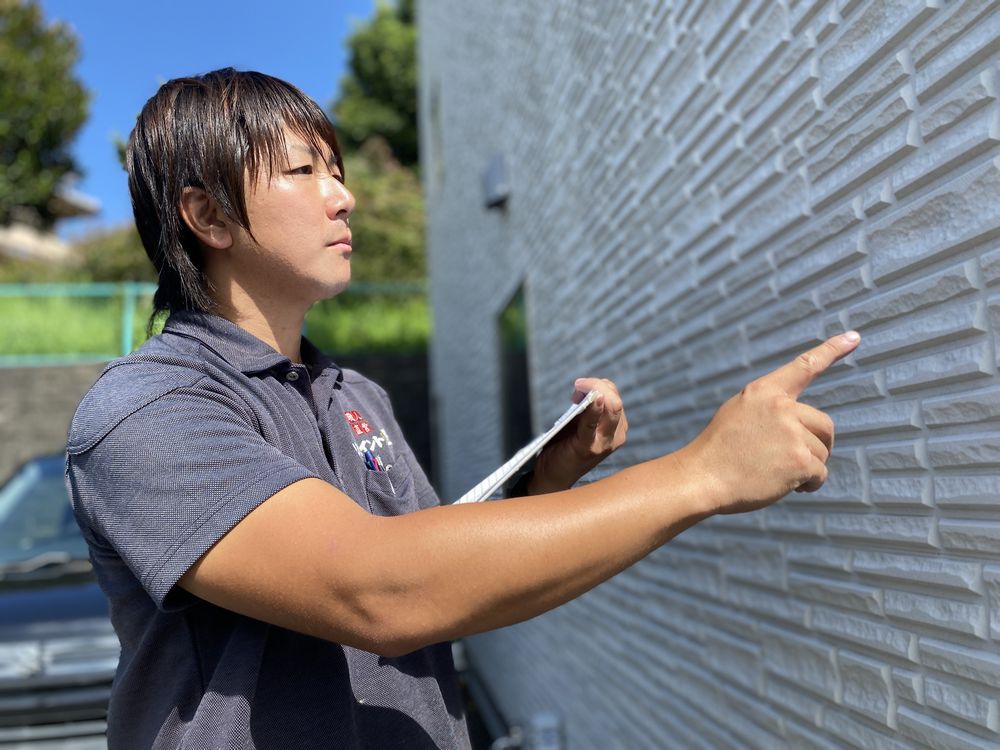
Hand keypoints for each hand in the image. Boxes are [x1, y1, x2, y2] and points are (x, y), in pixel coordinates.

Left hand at [528, 377, 628, 493]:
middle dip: (597, 385)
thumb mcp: (580, 423)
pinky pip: (593, 423)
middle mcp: (617, 435)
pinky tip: (594, 400)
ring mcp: (606, 443)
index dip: (598, 385)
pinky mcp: (590, 448)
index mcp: (616, 427)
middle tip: (578, 385)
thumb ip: (586, 408)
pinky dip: (594, 410)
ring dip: (594, 392)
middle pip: (615, 400)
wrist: (553, 475)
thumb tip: (585, 388)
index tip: (579, 387)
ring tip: (576, 394)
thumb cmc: (565, 446)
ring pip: (611, 407)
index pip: (614, 396)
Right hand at [679, 332, 860, 514]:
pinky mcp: (800, 460)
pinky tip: (786, 486)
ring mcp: (792, 433)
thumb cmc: (718, 451)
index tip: (854, 336)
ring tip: (775, 473)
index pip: (804, 367)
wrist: (701, 479)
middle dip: (816, 445)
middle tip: (792, 459)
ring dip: (807, 468)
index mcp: (764, 391)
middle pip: (824, 425)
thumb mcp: (738, 413)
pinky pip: (820, 474)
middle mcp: (781, 407)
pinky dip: (808, 484)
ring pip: (822, 453)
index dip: (831, 350)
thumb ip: (769, 409)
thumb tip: (802, 423)